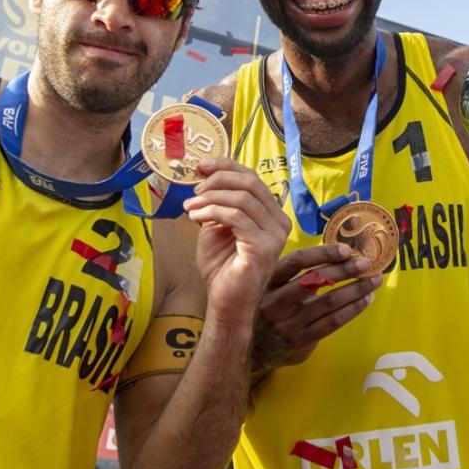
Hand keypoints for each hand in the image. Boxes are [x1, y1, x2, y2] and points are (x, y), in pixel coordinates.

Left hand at [182, 157, 290, 327]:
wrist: (225, 302)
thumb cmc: (222, 267)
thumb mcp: (217, 226)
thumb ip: (217, 202)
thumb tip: (205, 175)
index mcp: (271, 214)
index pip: (252, 178)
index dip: (226, 166)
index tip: (201, 165)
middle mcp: (279, 222)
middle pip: (250, 183)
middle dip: (218, 180)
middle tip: (195, 190)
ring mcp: (275, 235)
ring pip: (242, 198)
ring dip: (210, 198)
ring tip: (190, 206)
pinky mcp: (263, 248)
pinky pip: (236, 218)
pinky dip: (212, 212)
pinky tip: (196, 216)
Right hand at [252, 245, 381, 374]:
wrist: (254, 349)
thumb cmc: (271, 308)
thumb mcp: (272, 286)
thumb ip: (295, 273)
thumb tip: (338, 254)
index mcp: (268, 280)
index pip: (297, 261)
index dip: (322, 253)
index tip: (346, 249)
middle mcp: (275, 300)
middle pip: (315, 280)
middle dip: (344, 270)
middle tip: (366, 263)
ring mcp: (287, 322)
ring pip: (328, 302)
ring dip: (355, 290)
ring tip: (373, 281)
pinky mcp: (300, 340)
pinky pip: (332, 323)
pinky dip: (352, 310)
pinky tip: (365, 300)